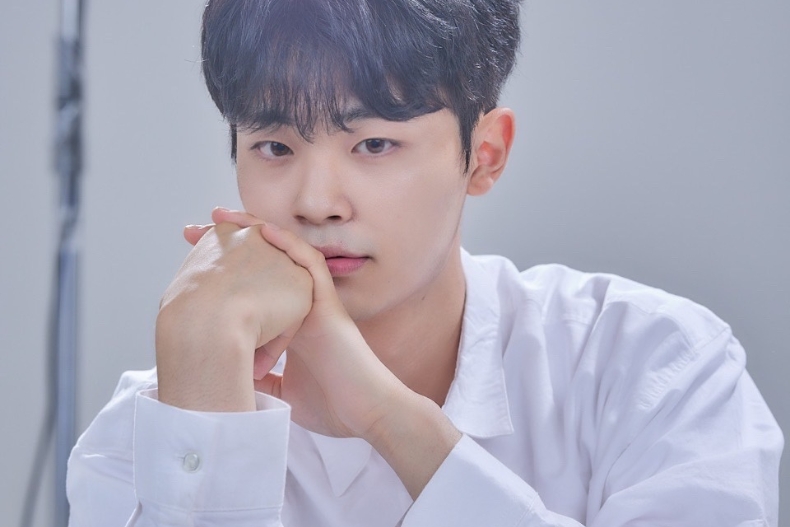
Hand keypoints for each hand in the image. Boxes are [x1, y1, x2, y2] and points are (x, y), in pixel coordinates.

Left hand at [184, 208, 461, 497]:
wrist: (365, 413)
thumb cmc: (333, 405)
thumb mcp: (284, 390)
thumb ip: (265, 378)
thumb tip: (239, 378)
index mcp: (287, 321)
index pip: (251, 284)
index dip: (223, 268)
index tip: (192, 257)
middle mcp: (299, 305)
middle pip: (260, 262)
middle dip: (227, 244)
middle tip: (194, 230)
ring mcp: (315, 302)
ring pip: (283, 254)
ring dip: (253, 231)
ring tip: (221, 216)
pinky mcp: (330, 305)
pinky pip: (311, 265)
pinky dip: (289, 246)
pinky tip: (266, 230)